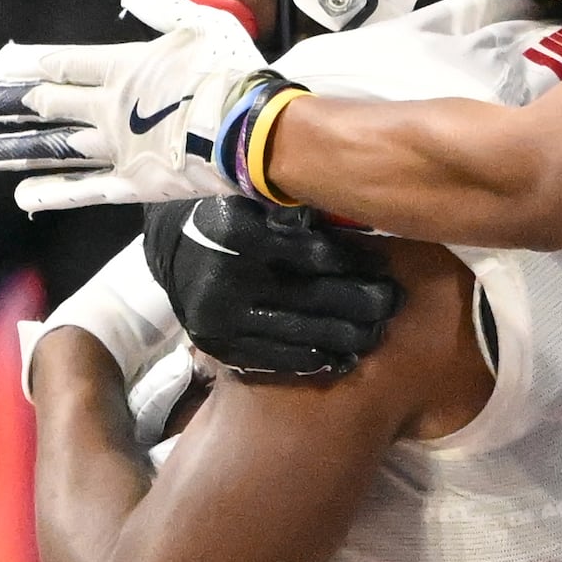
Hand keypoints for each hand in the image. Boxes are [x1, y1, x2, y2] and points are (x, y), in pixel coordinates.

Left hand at [0, 0, 280, 213]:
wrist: (249, 127)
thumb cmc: (229, 71)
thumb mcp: (200, 23)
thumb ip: (161, 8)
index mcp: (124, 68)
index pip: (66, 63)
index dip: (31, 64)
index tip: (1, 65)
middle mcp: (111, 108)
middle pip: (52, 104)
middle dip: (14, 105)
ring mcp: (119, 148)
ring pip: (60, 148)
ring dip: (23, 149)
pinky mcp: (135, 184)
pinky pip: (86, 190)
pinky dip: (54, 193)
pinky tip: (23, 195)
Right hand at [147, 196, 402, 379]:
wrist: (171, 246)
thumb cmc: (228, 214)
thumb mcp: (257, 200)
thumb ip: (298, 213)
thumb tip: (360, 224)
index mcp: (239, 234)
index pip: (312, 255)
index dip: (354, 263)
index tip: (383, 267)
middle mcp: (227, 279)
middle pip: (311, 298)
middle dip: (359, 305)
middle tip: (391, 304)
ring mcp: (220, 318)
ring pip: (297, 334)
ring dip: (343, 338)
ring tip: (374, 335)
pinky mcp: (216, 345)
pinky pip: (271, 359)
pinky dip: (309, 361)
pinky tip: (339, 359)